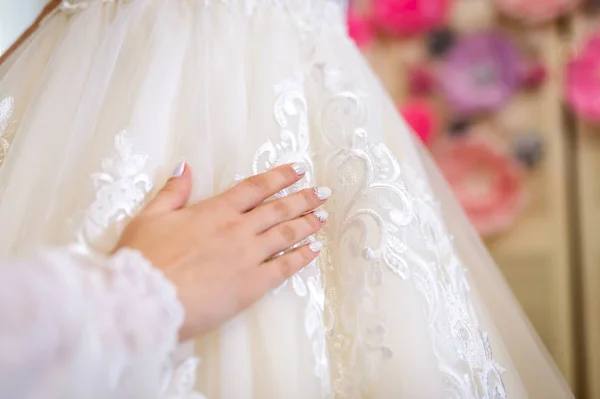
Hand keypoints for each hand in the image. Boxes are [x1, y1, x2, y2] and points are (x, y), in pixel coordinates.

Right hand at [113, 162, 329, 339]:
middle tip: (322, 192)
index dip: (279, 176)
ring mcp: (248, 256)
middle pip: (278, 209)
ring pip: (286, 234)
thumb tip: (184, 167)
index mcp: (214, 211)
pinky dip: (301, 257)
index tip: (298, 169)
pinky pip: (285, 268)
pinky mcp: (252, 285)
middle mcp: (237, 229)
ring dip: (307, 223)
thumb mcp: (150, 217)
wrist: (145, 300)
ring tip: (323, 216)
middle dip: (303, 198)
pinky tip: (314, 250)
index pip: (255, 188)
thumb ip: (172, 192)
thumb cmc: (143, 260)